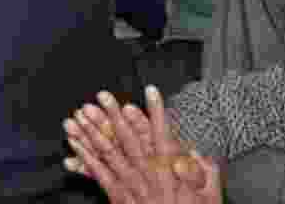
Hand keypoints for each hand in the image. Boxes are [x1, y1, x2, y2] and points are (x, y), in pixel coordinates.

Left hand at [64, 87, 221, 203]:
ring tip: (83, 113)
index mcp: (171, 172)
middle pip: (129, 140)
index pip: (163, 136)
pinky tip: (75, 142)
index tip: (151, 91)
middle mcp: (148, 176)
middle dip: (114, 115)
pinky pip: (99, 174)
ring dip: (94, 131)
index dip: (156, 113)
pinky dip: (85, 157)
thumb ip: (203, 170)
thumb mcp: (209, 195)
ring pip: (110, 153)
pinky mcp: (118, 197)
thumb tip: (195, 151)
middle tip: (104, 96)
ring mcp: (131, 186)